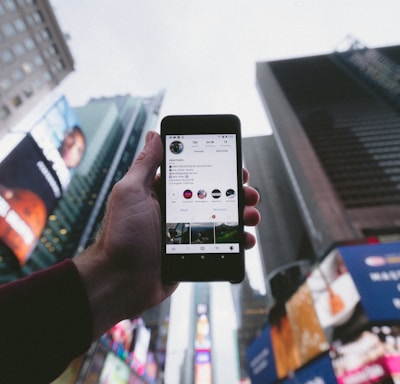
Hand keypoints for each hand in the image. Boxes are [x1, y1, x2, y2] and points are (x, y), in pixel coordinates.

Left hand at [74, 131, 259, 338]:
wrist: (120, 281)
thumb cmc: (121, 235)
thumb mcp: (131, 192)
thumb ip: (145, 164)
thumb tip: (155, 135)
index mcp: (163, 193)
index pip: (197, 175)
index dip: (218, 169)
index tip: (235, 167)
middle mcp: (177, 210)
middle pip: (214, 196)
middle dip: (236, 192)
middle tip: (249, 193)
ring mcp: (187, 232)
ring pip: (222, 219)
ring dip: (241, 215)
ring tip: (251, 215)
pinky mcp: (194, 252)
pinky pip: (220, 244)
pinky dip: (236, 241)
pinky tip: (245, 239)